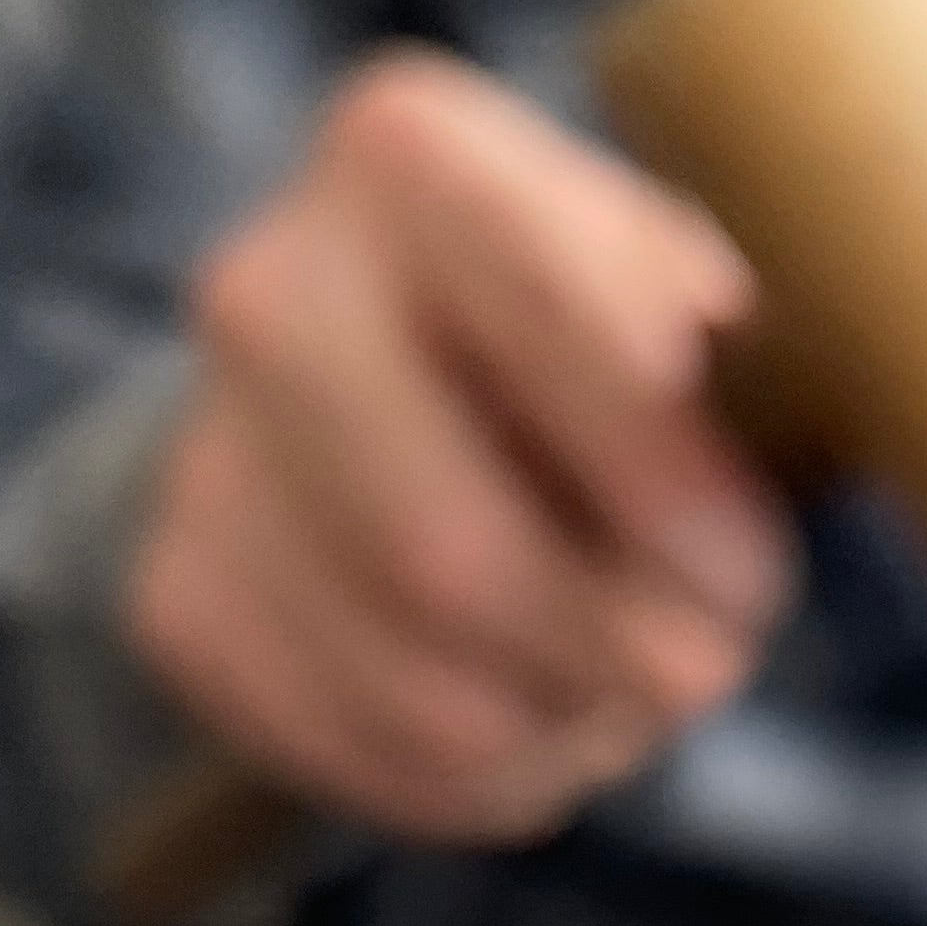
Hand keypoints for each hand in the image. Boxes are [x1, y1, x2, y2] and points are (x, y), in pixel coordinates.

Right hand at [125, 50, 798, 842]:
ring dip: (570, 722)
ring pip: (423, 693)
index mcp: (411, 154)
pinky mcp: (184, 603)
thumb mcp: (690, 293)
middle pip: (449, 557)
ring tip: (628, 681)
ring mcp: (204, 452)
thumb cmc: (603, 346)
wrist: (401, 393)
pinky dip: (498, 771)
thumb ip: (718, 339)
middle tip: (709, 662)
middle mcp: (268, 286)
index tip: (742, 561)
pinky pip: (373, 757)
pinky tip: (539, 710)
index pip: (537, 317)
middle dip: (612, 649)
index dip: (656, 479)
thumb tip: (699, 398)